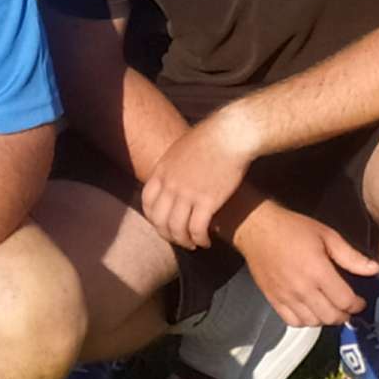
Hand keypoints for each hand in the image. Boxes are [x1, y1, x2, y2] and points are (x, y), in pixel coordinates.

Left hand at [140, 107, 260, 250]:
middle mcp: (170, 184)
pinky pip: (196, 229)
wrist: (230, 134)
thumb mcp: (181, 148)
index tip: (163, 224)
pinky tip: (206, 241)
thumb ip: (173, 166)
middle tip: (178, 240)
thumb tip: (173, 175)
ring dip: (184, 241)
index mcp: (162, 170)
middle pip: (159, 220)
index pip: (147, 202)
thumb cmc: (211, 138)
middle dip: (167, 235)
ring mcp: (187, 193)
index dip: (153, 218)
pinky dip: (199, 239)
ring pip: (176, 228)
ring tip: (193, 244)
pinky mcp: (207, 201)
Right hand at [233, 199, 378, 327]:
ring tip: (329, 307)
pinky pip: (293, 322)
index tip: (359, 300)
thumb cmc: (292, 228)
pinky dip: (305, 321)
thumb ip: (351, 256)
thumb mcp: (327, 235)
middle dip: (344, 314)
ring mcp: (286, 296)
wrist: (257, 228)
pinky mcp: (273, 299)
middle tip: (347, 306)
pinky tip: (310, 310)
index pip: (345, 301)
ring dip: (326, 319)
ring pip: (313, 322)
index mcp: (318, 271)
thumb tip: (374, 270)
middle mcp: (302, 288)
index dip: (357, 304)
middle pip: (331, 316)